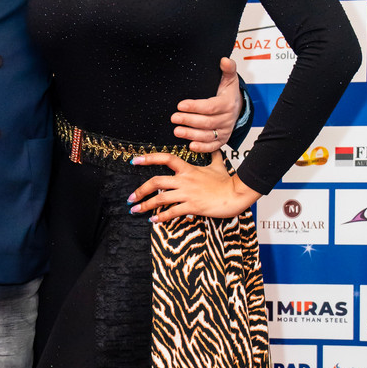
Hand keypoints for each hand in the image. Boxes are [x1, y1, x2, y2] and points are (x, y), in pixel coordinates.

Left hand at [128, 151, 259, 221]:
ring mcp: (187, 194)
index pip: (165, 158)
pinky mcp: (192, 206)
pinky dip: (160, 217)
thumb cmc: (227, 182)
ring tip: (135, 210)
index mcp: (188, 169)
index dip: (149, 158)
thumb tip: (215, 147)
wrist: (236, 195)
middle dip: (140, 190)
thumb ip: (213, 155)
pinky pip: (172, 212)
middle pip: (156, 181)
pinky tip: (153, 220)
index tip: (135, 160)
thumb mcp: (218, 165)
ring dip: (145, 205)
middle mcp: (185, 180)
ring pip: (160, 199)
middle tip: (131, 197)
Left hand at [171, 57, 241, 150]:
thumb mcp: (230, 79)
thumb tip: (224, 60)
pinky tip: (190, 145)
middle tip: (174, 118)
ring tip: (177, 131)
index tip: (180, 105)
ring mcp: (225, 130)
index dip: (195, 107)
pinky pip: (212, 146)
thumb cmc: (229, 93)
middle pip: (207, 122)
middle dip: (189, 121)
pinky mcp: (222, 139)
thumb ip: (228, 68)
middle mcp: (227, 119)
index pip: (210, 106)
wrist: (238, 107)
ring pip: (207, 135)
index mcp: (227, 104)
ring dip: (191, 134)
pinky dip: (202, 147)